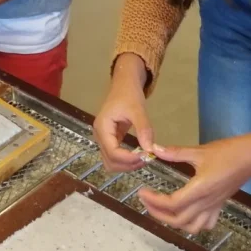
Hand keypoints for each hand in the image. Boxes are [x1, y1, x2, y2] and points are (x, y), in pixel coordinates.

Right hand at [93, 57, 154, 172]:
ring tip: (144, 157)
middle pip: (110, 161)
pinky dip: (126, 160)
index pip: (113, 152)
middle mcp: (100, 136)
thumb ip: (143, 129)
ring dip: (127, 165)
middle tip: (147, 158)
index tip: (146, 157)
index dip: (129, 159)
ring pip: (111, 163)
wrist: (124, 85)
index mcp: (103, 127)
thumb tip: (150, 149)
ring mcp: (104, 139)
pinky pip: (115, 157)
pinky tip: (139, 154)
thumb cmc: (129, 95)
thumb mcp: (138, 109)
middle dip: (128, 164)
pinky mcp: (110, 140)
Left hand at [139, 122, 250, 233]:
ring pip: (191, 227)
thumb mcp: (200, 150)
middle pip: (178, 220)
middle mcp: (206, 203)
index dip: (154, 201)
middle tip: (146, 201)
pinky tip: (185, 213)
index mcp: (200, 189)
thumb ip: (176, 152)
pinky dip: (192, 225)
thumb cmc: (228, 152)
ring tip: (161, 209)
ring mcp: (214, 207)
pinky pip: (205, 224)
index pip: (172, 203)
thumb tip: (154, 149)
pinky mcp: (220, 206)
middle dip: (158, 213)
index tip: (142, 192)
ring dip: (174, 222)